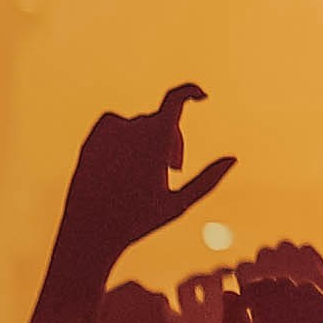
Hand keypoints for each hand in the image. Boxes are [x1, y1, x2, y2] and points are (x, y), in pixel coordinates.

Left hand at [52, 84, 235, 274]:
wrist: (89, 229)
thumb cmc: (137, 221)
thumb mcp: (179, 203)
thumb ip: (208, 180)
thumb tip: (233, 159)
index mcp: (157, 139)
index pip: (176, 99)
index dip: (191, 92)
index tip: (201, 96)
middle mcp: (132, 128)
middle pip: (161, 122)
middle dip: (171, 140)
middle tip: (175, 169)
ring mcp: (110, 132)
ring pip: (139, 125)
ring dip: (147, 140)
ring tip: (147, 170)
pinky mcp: (93, 138)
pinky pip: (115, 125)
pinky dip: (124, 135)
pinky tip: (126, 157)